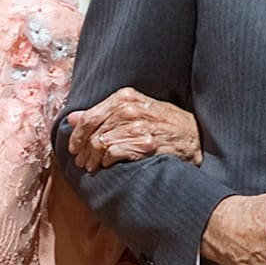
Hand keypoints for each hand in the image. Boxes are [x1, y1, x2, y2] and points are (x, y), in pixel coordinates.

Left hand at [67, 86, 202, 172]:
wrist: (194, 137)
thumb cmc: (163, 124)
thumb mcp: (134, 110)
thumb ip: (103, 112)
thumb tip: (71, 118)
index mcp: (124, 97)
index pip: (89, 116)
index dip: (77, 135)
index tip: (74, 147)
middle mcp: (130, 108)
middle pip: (93, 132)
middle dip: (83, 150)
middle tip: (82, 162)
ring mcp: (138, 126)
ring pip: (101, 144)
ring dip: (93, 159)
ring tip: (92, 167)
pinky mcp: (145, 144)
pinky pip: (114, 154)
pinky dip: (107, 162)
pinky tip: (108, 166)